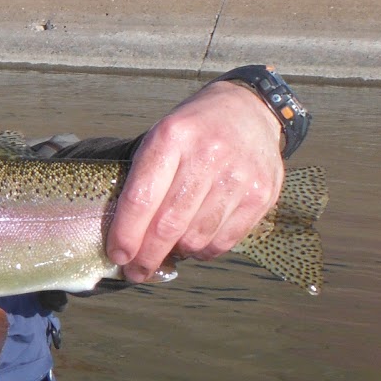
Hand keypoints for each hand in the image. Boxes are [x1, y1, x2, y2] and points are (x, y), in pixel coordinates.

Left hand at [106, 81, 284, 283]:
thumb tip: (128, 236)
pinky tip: (196, 244)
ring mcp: (238, 175)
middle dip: (148, 256)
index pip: (141, 198)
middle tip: (137, 271)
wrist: (249, 110)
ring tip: (168, 251)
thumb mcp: (161, 136)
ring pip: (198, 237)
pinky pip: (226, 240)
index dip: (126, 234)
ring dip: (178, 253)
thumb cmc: (194, 129)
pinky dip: (205, 250)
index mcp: (172, 137)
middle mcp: (207, 155)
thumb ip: (145, 180)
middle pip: (169, 224)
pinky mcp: (262, 193)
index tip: (118, 255)